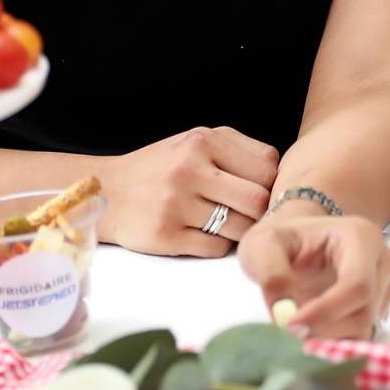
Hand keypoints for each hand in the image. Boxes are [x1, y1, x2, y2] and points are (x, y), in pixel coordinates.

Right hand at [101, 126, 278, 256]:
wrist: (108, 191)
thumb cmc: (163, 166)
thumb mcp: (197, 141)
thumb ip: (238, 150)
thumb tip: (280, 174)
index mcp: (202, 141)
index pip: (267, 166)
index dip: (271, 182)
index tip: (262, 189)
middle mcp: (189, 170)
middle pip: (257, 200)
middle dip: (260, 211)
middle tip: (249, 213)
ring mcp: (175, 204)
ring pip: (238, 228)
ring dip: (239, 230)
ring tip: (224, 222)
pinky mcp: (164, 235)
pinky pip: (214, 249)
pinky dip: (217, 245)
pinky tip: (203, 233)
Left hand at [238, 213, 389, 340]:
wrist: (296, 243)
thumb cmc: (282, 239)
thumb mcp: (262, 245)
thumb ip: (271, 274)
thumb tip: (284, 311)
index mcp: (360, 237)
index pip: (356, 284)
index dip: (326, 312)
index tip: (291, 327)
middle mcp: (381, 261)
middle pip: (363, 311)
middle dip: (323, 329)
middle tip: (286, 334)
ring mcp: (384, 285)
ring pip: (364, 329)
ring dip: (327, 338)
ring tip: (296, 327)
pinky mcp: (378, 308)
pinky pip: (361, 336)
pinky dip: (335, 343)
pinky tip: (311, 330)